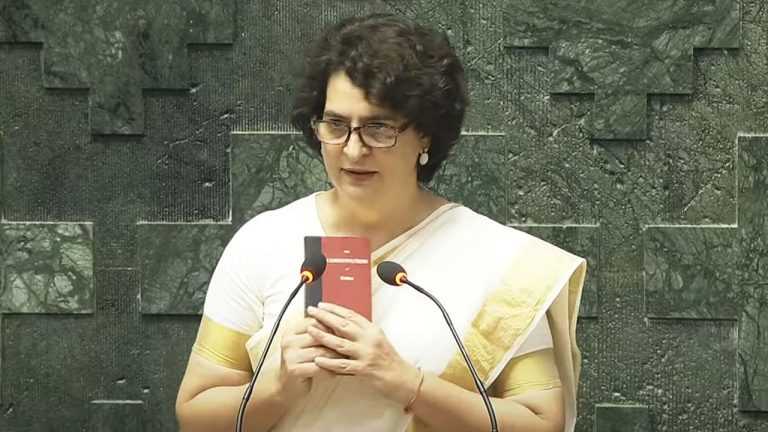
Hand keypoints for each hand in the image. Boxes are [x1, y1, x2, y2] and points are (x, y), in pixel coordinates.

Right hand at [278, 317, 344, 396]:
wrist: (285, 383)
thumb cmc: (299, 361)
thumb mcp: (304, 344)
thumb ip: (317, 333)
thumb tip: (340, 325)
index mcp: (291, 331)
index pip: (314, 322)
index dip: (330, 325)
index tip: (343, 331)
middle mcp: (289, 341)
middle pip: (318, 336)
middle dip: (335, 341)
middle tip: (350, 345)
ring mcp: (290, 355)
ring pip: (321, 352)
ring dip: (335, 357)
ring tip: (346, 359)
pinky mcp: (294, 370)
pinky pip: (318, 367)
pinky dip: (329, 370)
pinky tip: (335, 372)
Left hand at [306, 302, 420, 404]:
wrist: (402, 378)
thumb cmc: (389, 359)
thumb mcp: (378, 340)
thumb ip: (363, 332)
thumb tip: (344, 323)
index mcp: (373, 330)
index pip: (351, 315)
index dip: (335, 309)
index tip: (322, 304)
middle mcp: (369, 339)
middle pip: (343, 325)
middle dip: (325, 317)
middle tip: (312, 311)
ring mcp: (366, 354)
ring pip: (340, 343)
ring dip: (323, 336)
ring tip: (310, 330)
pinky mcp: (363, 369)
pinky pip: (342, 365)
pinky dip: (329, 362)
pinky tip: (318, 360)